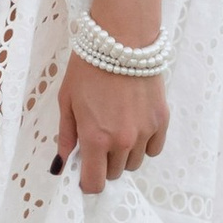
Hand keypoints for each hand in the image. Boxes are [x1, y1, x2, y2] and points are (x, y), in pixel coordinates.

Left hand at [52, 54, 168, 192]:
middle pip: (114, 173)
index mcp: (95, 138)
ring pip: (134, 162)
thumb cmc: (88, 67)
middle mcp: (122, 141)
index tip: (83, 172)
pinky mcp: (162, 121)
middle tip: (98, 140)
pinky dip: (144, 144)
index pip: (94, 183)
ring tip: (116, 127)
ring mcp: (144, 132)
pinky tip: (135, 126)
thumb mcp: (67, 100)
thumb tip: (61, 163)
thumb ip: (66, 135)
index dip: (86, 182)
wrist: (122, 39)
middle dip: (103, 163)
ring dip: (123, 154)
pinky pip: (154, 149)